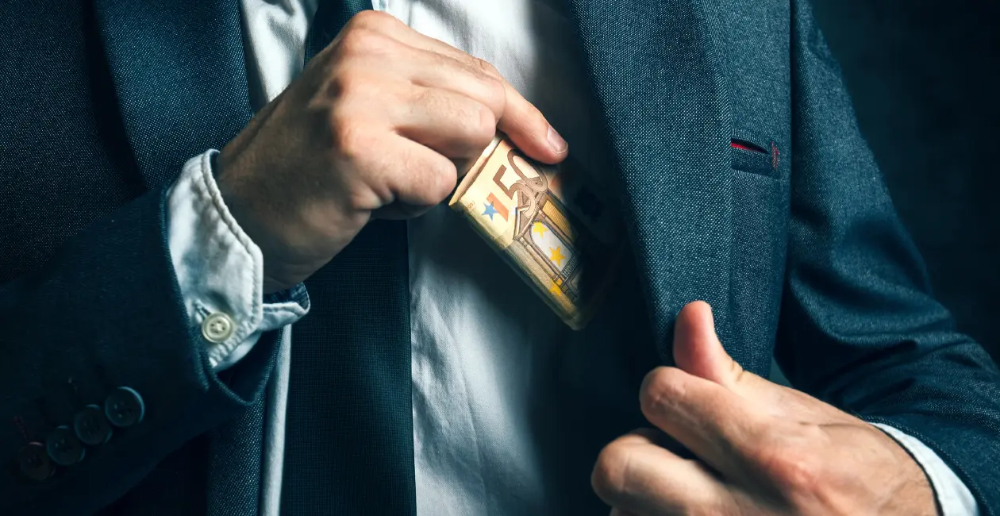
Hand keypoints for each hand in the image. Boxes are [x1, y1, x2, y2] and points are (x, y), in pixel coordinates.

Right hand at [216, 11, 566, 292]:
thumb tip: (514, 123)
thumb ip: (432, 100)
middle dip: (479, 148)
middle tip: (429, 173)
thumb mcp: (369, 106)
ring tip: (389, 182)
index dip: (519, 114)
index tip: (548, 143)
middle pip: (485, 99)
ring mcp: (360, 98)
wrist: (241, 212)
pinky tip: (371, 201)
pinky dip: (414, 205)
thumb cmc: (314, 165)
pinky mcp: (358, 149)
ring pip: (472, 134)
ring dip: (441, 174)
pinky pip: (440, 182)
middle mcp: (366, 54)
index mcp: (374, 34)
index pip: (477, 70)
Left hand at [591, 302, 936, 515]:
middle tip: (674, 458)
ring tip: (689, 497)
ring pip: (621, 513)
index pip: (659, 396)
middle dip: (636, 452)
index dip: (669, 390)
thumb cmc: (851, 473)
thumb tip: (689, 315)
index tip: (689, 405)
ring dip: (643, 501)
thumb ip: (727, 373)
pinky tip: (687, 515)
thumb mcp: (801, 414)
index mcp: (775, 457)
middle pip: (617, 466)